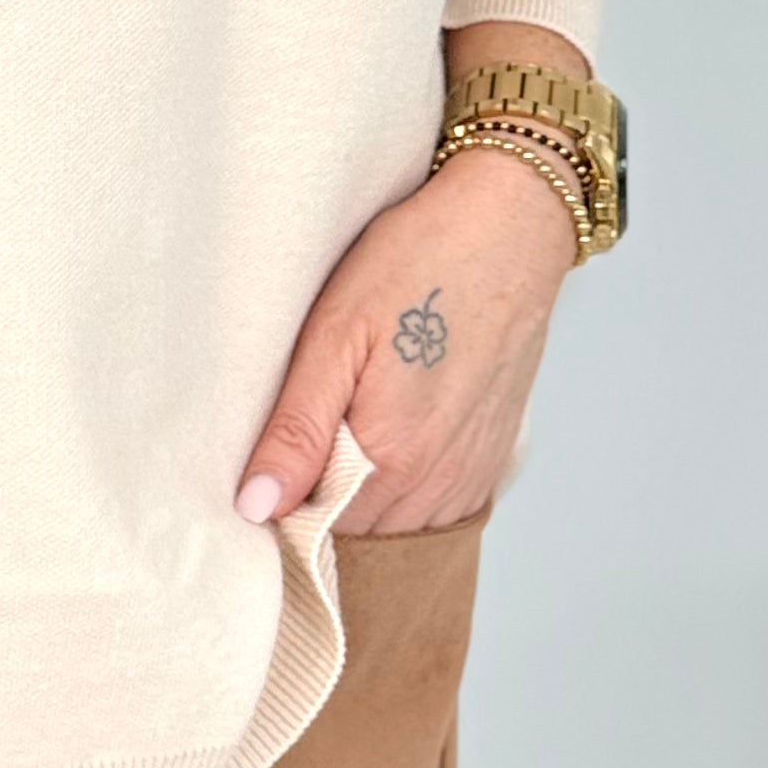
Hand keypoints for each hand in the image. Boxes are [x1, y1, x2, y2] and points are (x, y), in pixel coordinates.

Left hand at [237, 142, 579, 540]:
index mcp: (392, 456)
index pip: (315, 534)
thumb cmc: (420, 262)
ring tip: (329, 451)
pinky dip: (401, 501)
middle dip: (315, 516)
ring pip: (397, 533)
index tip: (256, 481)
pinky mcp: (490, 458)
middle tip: (286, 458)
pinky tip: (379, 453)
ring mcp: (470, 473)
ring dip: (359, 511)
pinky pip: (436, 513)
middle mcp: (438, 480)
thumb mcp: (336, 333)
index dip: (278, 513)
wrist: (511, 226)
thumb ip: (297, 429)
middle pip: (357, 541)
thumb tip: (256, 507)